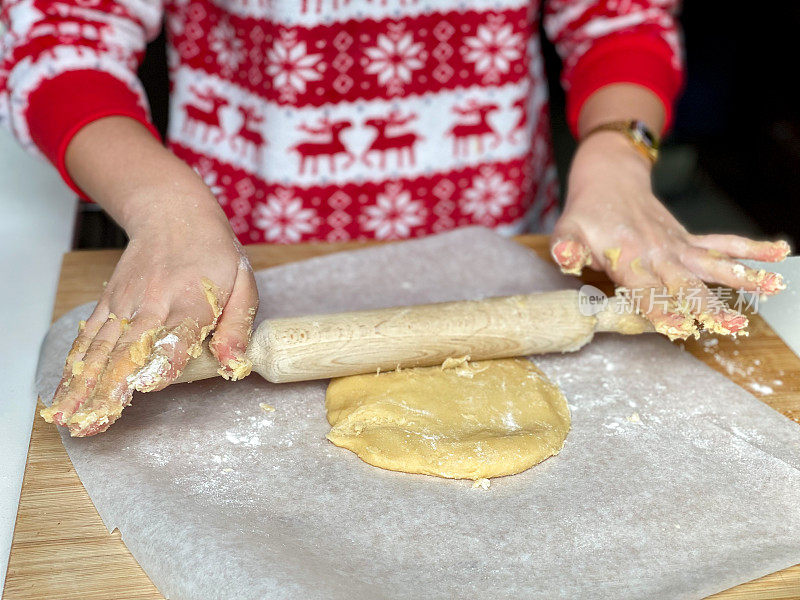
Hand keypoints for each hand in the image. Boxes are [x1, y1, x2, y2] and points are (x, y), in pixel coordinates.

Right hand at [41, 117, 257, 435]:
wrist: (173, 213)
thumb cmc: (213, 252)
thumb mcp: (242, 282)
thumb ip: (237, 325)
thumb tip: (232, 364)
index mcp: (193, 299)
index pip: (176, 334)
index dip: (162, 361)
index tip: (145, 386)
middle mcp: (155, 302)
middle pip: (129, 349)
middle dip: (109, 389)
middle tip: (93, 423)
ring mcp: (127, 302)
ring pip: (102, 349)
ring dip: (84, 385)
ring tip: (71, 418)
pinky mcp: (110, 302)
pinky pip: (90, 337)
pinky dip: (75, 366)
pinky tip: (65, 391)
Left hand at [550, 132, 788, 339]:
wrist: (610, 178)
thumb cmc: (587, 212)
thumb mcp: (567, 229)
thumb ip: (566, 247)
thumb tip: (562, 256)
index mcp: (627, 256)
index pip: (644, 290)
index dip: (661, 310)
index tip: (680, 328)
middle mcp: (657, 253)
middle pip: (685, 283)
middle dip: (707, 305)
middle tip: (730, 324)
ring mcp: (676, 246)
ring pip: (712, 263)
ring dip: (742, 276)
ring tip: (772, 285)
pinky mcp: (687, 239)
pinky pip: (721, 243)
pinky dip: (750, 248)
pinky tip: (778, 254)